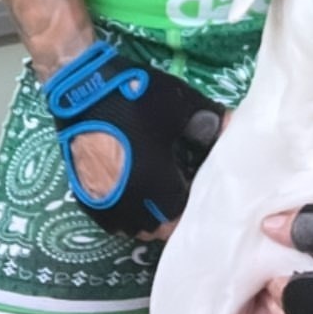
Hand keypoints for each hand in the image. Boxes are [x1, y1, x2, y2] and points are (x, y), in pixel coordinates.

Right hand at [71, 106, 233, 242]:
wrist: (82, 86)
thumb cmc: (134, 97)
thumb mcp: (179, 103)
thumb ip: (207, 119)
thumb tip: (230, 128)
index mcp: (155, 186)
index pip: (179, 215)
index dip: (190, 205)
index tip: (194, 189)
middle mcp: (128, 203)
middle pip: (154, 227)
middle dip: (167, 215)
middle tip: (175, 191)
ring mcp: (103, 202)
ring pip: (129, 226)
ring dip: (142, 217)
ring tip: (152, 194)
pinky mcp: (83, 193)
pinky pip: (107, 217)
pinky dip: (119, 211)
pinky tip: (126, 190)